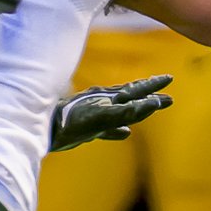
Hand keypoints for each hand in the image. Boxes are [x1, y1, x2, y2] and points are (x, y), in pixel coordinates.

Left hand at [49, 74, 173, 152]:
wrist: (41, 129)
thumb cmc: (70, 122)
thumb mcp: (101, 117)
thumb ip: (127, 111)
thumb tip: (153, 104)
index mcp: (108, 98)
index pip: (136, 90)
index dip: (153, 86)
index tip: (169, 78)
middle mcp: (103, 102)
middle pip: (131, 96)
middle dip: (149, 93)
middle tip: (166, 91)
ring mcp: (94, 114)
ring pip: (121, 109)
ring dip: (137, 108)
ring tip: (149, 107)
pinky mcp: (87, 128)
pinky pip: (109, 127)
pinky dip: (120, 129)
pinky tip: (126, 132)